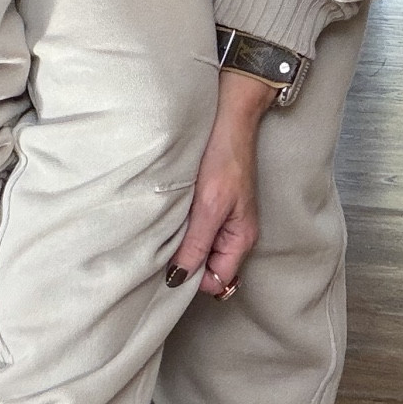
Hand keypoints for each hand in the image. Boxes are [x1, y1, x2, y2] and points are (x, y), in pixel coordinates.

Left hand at [170, 69, 275, 297]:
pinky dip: (180, 229)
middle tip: (162, 246)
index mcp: (241, 240)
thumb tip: (178, 279)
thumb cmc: (225, 160)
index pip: (216, 281)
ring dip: (181, 244)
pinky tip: (169, 216)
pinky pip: (194, 231)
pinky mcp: (210, 207)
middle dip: (185, 262)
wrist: (228, 122)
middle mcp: (233, 235)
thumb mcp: (209, 207)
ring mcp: (222, 221)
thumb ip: (196, 245)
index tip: (169, 265)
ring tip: (164, 228)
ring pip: (198, 250)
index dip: (193, 278)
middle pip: (207, 268)